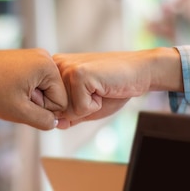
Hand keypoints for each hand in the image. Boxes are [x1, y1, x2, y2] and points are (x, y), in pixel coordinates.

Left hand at [0, 48, 67, 129]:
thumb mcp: (19, 112)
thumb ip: (43, 121)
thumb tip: (55, 123)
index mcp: (48, 66)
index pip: (62, 101)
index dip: (43, 111)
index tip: (21, 103)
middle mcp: (45, 56)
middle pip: (54, 94)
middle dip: (36, 103)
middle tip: (14, 98)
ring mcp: (34, 56)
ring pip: (43, 89)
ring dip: (29, 98)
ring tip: (9, 93)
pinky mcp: (25, 59)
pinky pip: (34, 82)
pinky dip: (23, 90)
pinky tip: (8, 88)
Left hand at [52, 47, 181, 127]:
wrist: (139, 72)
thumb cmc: (113, 88)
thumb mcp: (86, 106)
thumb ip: (68, 116)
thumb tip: (54, 124)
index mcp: (54, 70)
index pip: (50, 108)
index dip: (73, 110)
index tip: (89, 93)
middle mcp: (56, 66)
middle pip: (56, 110)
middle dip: (79, 109)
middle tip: (96, 91)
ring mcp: (67, 68)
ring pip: (67, 111)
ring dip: (88, 108)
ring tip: (99, 90)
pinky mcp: (79, 74)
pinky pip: (80, 109)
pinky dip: (95, 106)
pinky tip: (103, 89)